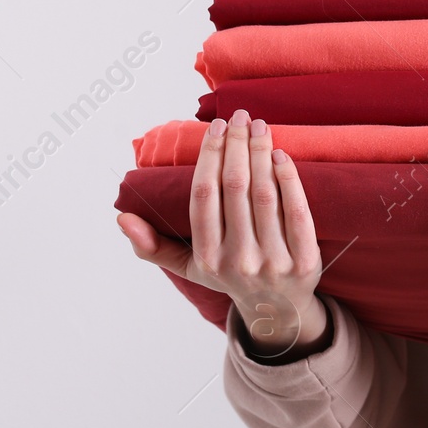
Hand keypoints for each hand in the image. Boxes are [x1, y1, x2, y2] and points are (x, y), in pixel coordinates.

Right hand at [117, 109, 328, 360]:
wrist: (277, 311)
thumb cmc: (229, 276)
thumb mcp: (189, 267)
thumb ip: (153, 246)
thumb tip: (121, 218)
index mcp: (207, 257)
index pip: (205, 195)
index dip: (209, 156)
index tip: (215, 127)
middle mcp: (238, 260)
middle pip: (235, 188)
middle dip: (236, 145)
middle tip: (240, 116)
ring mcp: (274, 262)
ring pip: (265, 195)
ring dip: (261, 153)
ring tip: (260, 126)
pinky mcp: (306, 261)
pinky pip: (297, 212)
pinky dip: (289, 180)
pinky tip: (282, 155)